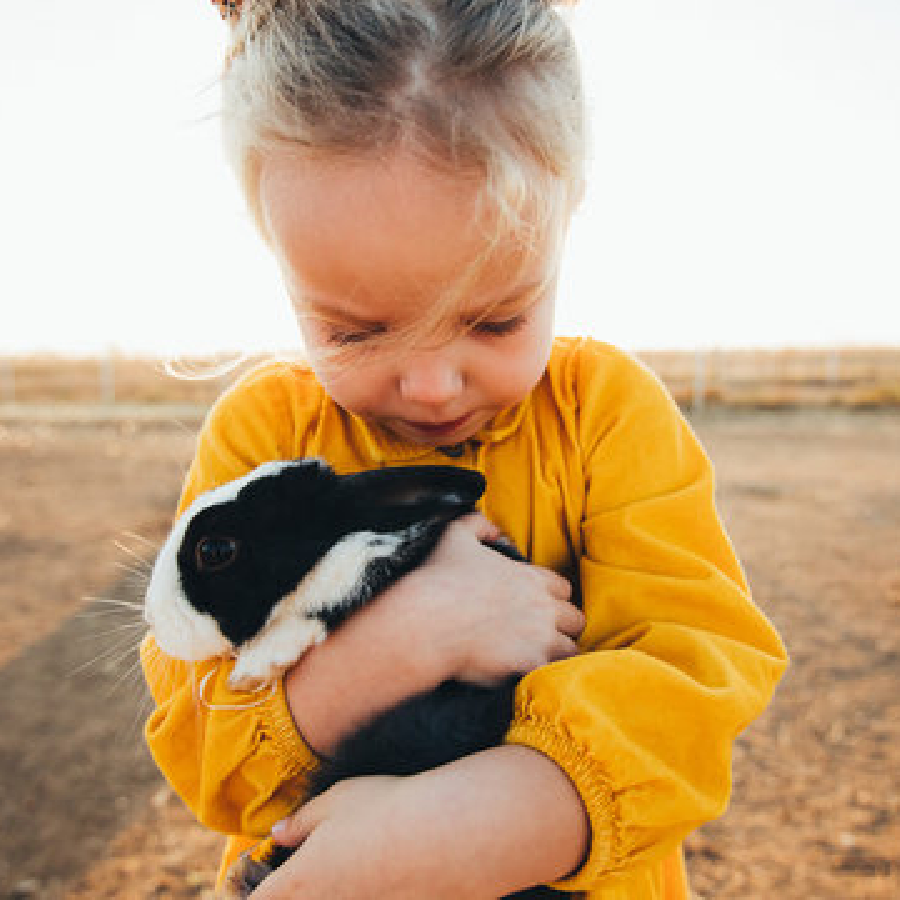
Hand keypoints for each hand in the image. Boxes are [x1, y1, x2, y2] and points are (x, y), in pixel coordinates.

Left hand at [250, 747, 588, 899]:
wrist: (450, 833)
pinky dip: (361, 891)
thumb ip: (300, 822)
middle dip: (287, 892)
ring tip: (341, 870)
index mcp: (300, 880)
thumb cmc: (390, 807)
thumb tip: (278, 834)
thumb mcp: (336, 800)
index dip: (245, 893)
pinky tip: (378, 874)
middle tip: (296, 874)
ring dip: (325, 890)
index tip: (251, 878)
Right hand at [284, 513, 582, 754]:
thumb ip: (477, 524)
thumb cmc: (440, 578)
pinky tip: (529, 676)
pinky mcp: (530, 663)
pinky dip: (546, 676)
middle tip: (542, 635)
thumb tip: (493, 528)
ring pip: (570, 648)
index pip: (562, 587)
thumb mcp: (456, 536)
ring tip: (538, 660)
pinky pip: (555, 673)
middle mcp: (542, 606)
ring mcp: (539, 637)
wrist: (428, 620)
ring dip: (557, 654)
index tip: (537, 607)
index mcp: (530, 578)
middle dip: (562, 627)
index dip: (552, 598)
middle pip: (575, 618)